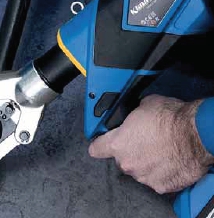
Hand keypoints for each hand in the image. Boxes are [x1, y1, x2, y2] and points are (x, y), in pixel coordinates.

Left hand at [88, 95, 213, 194]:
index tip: (101, 144)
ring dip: (145, 162)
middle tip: (143, 141)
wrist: (196, 134)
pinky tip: (168, 160)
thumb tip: (133, 117)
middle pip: (121, 159)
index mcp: (118, 143)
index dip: (99, 144)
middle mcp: (128, 163)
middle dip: (130, 151)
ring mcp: (145, 176)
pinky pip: (156, 179)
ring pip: (139, 170)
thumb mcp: (142, 106)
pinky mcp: (162, 186)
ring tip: (159, 150)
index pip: (96, 149)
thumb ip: (131, 117)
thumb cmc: (171, 119)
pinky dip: (161, 172)